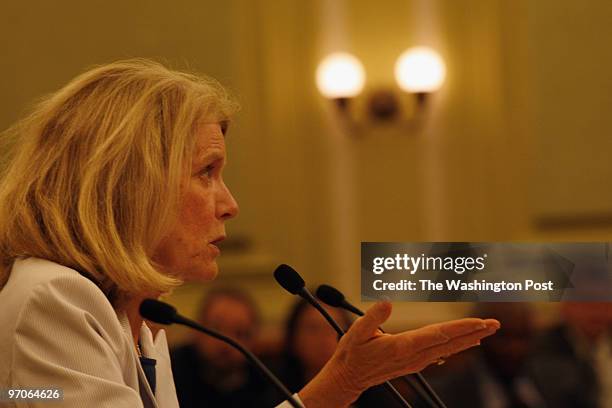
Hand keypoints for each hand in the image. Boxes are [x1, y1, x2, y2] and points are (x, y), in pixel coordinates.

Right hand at [299, 301, 499, 406]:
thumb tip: (387, 302)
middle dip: (474, 332)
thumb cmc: (352, 354)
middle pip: (451, 342)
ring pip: (449, 349)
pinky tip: (467, 342)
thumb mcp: (356, 333)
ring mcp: (416, 361)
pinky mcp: (414, 362)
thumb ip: (373, 317)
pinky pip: (442, 353)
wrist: (349, 378)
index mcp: (403, 346)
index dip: (462, 328)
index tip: (480, 322)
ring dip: (470, 339)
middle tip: (495, 324)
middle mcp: (414, 355)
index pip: (439, 335)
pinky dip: (457, 346)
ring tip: (487, 330)